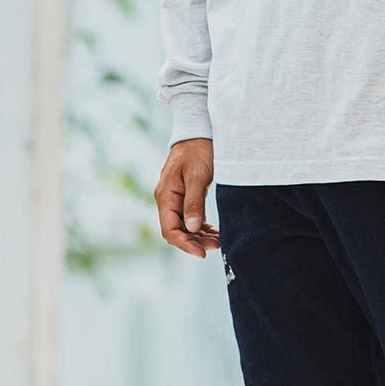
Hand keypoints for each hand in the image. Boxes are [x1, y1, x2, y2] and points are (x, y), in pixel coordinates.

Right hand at [157, 138, 220, 257]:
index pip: (169, 230)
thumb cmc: (198, 150)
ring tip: (219, 241)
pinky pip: (190, 218)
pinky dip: (201, 227)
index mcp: (165, 195)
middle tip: (217, 246)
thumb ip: (194, 202)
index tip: (202, 253)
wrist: (198, 131)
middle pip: (177, 231)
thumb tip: (191, 228)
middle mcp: (167, 199)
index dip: (184, 244)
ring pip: (184, 227)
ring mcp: (176, 198)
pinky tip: (214, 232)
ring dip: (199, 236)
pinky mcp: (186, 196)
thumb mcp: (198, 175)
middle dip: (195, 242)